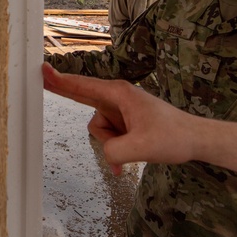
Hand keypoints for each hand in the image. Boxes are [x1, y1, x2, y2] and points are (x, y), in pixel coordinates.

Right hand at [41, 63, 198, 172]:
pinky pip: (109, 138)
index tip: (44, 70)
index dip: (61, 80)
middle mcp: (117, 99)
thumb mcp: (141, 148)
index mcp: (119, 94)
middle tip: (41, 79)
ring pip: (98, 129)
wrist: (195, 140)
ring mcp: (120, 111)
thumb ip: (113, 152)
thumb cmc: (174, 136)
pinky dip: (114, 151)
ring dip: (110, 144)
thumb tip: (105, 154)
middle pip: (83, 100)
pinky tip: (122, 167)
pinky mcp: (125, 123)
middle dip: (66, 92)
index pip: (83, 86)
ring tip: (134, 150)